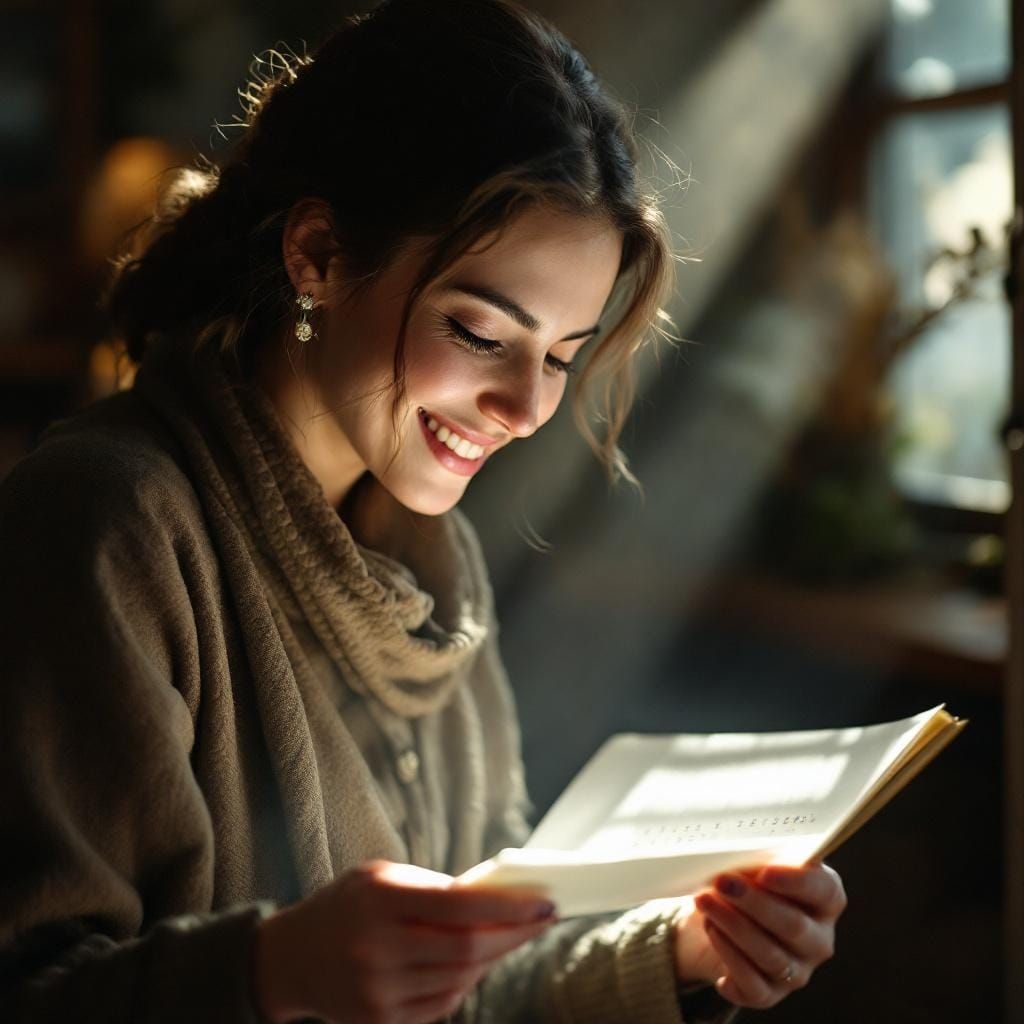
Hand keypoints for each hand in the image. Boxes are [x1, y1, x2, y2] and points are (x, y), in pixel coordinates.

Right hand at [252, 859, 556, 1023]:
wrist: (291, 957)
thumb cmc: (349, 904)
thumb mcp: (383, 877)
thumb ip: (434, 886)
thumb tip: (499, 898)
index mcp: (380, 900)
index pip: (459, 907)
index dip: (509, 909)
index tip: (545, 902)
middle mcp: (377, 948)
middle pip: (467, 951)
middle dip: (514, 936)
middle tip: (542, 919)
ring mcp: (377, 992)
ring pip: (460, 980)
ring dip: (492, 958)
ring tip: (508, 934)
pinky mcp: (379, 1022)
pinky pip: (441, 1004)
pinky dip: (464, 981)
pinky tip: (471, 961)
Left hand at [673, 860, 846, 1008]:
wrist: (719, 915)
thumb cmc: (745, 880)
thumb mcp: (754, 863)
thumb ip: (758, 859)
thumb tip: (739, 855)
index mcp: (825, 899)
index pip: (824, 891)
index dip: (796, 882)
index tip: (765, 872)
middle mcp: (818, 940)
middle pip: (794, 926)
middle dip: (754, 903)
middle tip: (722, 881)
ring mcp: (797, 971)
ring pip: (770, 955)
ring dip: (734, 926)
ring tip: (704, 901)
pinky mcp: (769, 994)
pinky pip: (752, 984)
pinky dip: (729, 957)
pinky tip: (711, 931)